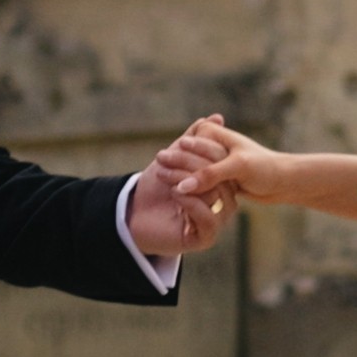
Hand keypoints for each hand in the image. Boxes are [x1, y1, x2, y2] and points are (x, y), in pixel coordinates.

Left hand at [126, 137, 229, 257]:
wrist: (133, 213)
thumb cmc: (155, 186)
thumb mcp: (175, 157)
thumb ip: (194, 138)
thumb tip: (216, 118)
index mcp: (220, 183)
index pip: (224, 163)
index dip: (205, 150)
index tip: (181, 142)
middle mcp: (222, 203)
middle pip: (222, 180)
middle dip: (193, 164)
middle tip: (165, 157)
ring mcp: (216, 221)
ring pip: (217, 198)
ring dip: (190, 182)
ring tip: (165, 176)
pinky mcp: (205, 238)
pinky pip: (210, 220)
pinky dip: (192, 204)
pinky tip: (175, 194)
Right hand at [167, 115, 277, 205]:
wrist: (283, 181)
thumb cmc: (264, 169)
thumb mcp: (237, 169)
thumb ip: (209, 176)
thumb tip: (183, 186)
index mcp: (217, 133)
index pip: (190, 143)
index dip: (177, 155)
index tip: (159, 166)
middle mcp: (214, 144)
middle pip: (188, 154)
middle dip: (174, 164)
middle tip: (156, 174)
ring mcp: (216, 160)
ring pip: (192, 168)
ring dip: (179, 175)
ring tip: (162, 185)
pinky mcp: (219, 175)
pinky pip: (199, 179)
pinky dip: (189, 184)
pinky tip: (177, 194)